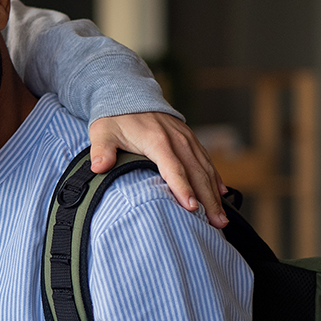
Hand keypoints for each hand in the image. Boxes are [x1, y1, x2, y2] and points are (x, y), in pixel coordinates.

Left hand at [88, 113, 228, 227]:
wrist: (127, 95)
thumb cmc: (114, 119)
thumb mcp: (102, 132)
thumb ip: (101, 151)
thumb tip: (98, 167)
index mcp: (156, 141)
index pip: (173, 168)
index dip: (183, 188)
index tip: (191, 208)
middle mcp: (177, 140)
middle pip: (196, 173)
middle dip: (208, 200)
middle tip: (217, 225)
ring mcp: (186, 138)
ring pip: (205, 169)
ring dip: (215, 194)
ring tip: (221, 219)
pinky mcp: (189, 138)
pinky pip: (206, 160)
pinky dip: (215, 177)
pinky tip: (221, 194)